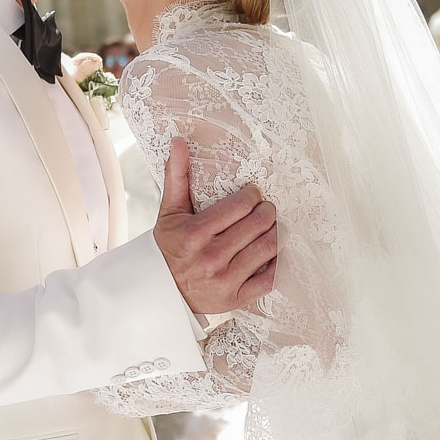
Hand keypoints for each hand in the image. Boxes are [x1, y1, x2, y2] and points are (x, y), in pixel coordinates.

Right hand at [154, 138, 277, 313]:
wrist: (161, 290)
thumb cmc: (168, 247)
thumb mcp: (169, 211)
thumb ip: (176, 176)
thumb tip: (178, 141)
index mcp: (195, 233)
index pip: (241, 205)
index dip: (253, 196)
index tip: (253, 195)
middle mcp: (212, 257)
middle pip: (259, 224)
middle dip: (267, 211)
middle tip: (265, 208)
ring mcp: (226, 280)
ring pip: (269, 247)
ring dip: (276, 232)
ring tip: (270, 226)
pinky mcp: (236, 298)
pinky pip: (271, 278)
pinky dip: (278, 263)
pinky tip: (272, 252)